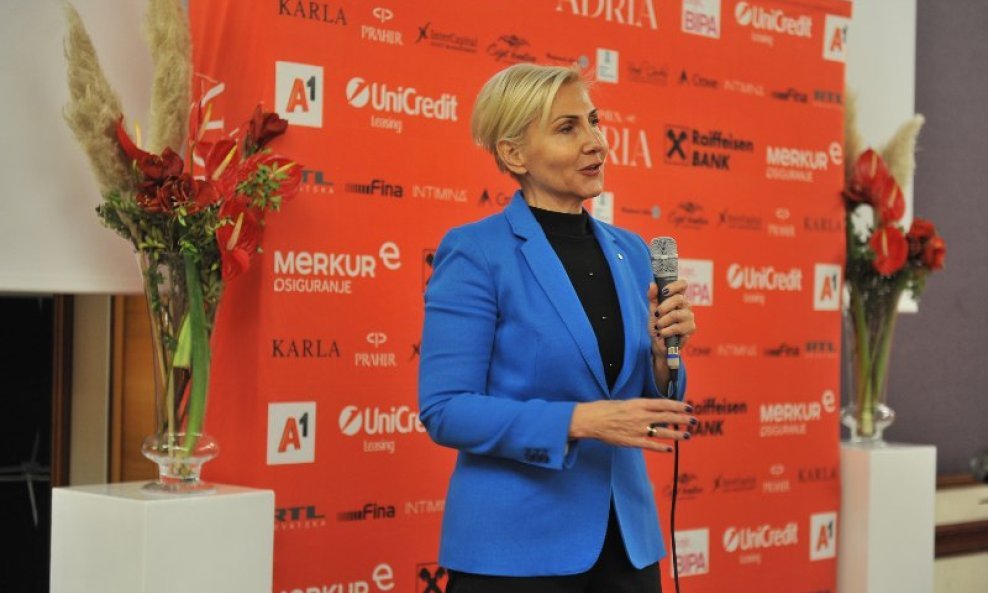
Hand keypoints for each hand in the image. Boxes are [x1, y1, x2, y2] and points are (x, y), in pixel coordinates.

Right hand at [569, 398, 695, 452]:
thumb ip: (640, 406)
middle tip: (694, 421)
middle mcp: (641, 416)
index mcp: (639, 403)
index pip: (664, 404)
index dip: (678, 405)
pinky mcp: (632, 441)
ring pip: (662, 432)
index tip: (689, 407)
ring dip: (676, 434)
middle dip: (682, 419)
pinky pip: (650, 445)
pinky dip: (661, 447)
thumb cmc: (606, 409)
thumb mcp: (625, 402)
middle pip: (667, 417)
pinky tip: (669, 449)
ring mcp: (637, 429)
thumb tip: (654, 409)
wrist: (591, 420)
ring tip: (687, 435)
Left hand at [648, 280, 695, 357]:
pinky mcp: (690, 329)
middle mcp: (686, 306)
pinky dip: (665, 331)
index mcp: (678, 298)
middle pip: (679, 299)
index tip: (664, 291)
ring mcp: (690, 317)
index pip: (683, 285)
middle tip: (657, 314)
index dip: (674, 285)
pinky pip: (676, 328)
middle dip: (664, 307)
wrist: (658, 344)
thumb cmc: (658, 326)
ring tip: (659, 327)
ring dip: (662, 321)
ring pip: (676, 314)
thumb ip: (652, 297)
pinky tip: (663, 334)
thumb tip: (652, 284)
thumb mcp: (652, 310)